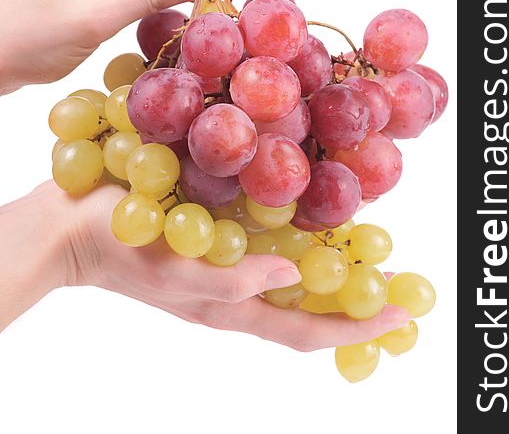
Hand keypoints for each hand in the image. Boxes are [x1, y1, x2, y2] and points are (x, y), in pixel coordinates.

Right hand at [41, 182, 405, 350]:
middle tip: (394, 281)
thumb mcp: (171, 272)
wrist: (72, 229)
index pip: (306, 330)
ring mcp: (225, 266)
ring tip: (365, 250)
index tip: (400, 315)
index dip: (355, 327)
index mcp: (228, 309)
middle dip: (352, 300)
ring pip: (292, 277)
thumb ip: (231, 281)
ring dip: (329, 269)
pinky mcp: (215, 240)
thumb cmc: (118, 249)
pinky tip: (310, 215)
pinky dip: (296, 238)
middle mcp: (235, 292)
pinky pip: (267, 245)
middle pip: (306, 307)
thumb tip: (292, 272)